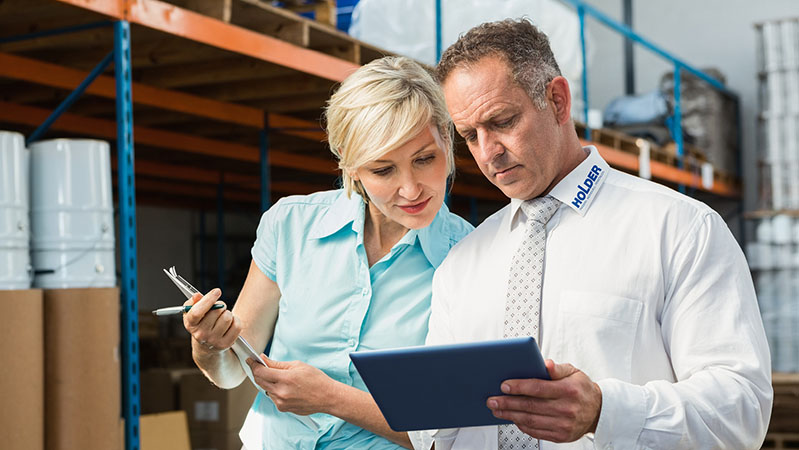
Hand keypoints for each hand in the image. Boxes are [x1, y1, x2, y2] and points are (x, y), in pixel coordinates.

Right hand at [182, 288, 240, 352]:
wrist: (207, 346)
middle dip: (220, 305)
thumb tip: (197, 296)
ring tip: (223, 316)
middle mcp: (201, 334)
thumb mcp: (192, 313)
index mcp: (191, 324)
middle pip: (216, 311)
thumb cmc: (201, 324)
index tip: (217, 291)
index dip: (208, 299)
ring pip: (227, 317)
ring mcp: (214, 340)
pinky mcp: (226, 344)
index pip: (197, 311)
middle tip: (219, 307)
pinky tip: (229, 323)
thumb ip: (193, 302)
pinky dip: (235, 320)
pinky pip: (237, 325)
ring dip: (227, 313)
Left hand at [246, 356, 339, 415]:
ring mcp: (281, 402)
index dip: (253, 364)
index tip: (250, 360)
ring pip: (266, 389)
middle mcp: (281, 392)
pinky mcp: (283, 408)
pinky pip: (273, 397)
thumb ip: (277, 364)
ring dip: (268, 382)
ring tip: (280, 377)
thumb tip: (263, 360)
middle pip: (259, 381)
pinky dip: (275, 390)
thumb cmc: (316, 380)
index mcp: (286, 378)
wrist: (327, 397)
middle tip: (259, 365)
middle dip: (257, 372)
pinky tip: (286, 388)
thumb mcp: (297, 366)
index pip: (261, 371)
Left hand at [486, 359, 601, 442]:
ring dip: (510, 415)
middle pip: (530, 406)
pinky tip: (512, 418)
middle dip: (507, 403)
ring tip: (497, 410)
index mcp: (568, 390)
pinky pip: (536, 431)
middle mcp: (566, 409)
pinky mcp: (560, 436)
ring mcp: (563, 425)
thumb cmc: (581, 389)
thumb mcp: (574, 372)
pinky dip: (521, 425)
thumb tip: (546, 364)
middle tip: (492, 400)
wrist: (598, 411)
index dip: (519, 387)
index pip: (538, 388)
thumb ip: (557, 368)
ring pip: (530, 420)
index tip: (503, 385)